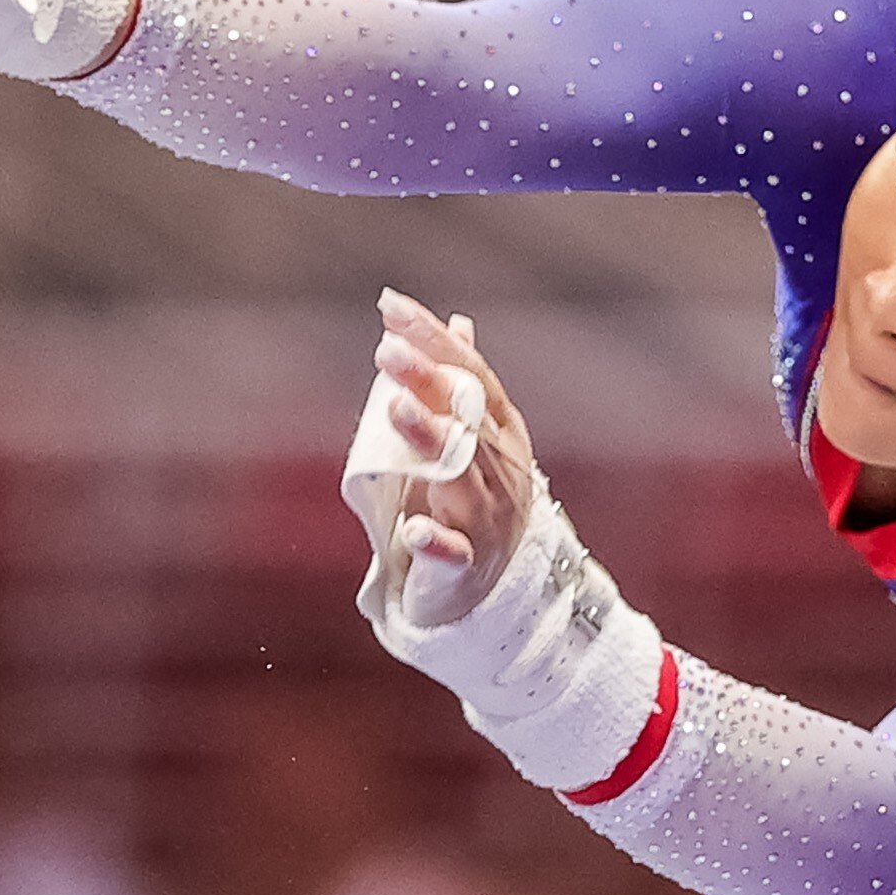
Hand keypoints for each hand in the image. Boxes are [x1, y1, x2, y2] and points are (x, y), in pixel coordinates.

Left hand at [372, 287, 539, 625]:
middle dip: (428, 380)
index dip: (434, 340)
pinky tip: (412, 528)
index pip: (471, 375)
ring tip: (397, 407)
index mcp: (501, 431)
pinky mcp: (468, 563)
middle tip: (389, 349)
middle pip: (464, 417)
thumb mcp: (476, 438)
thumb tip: (457, 322)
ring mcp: (488, 514)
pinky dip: (434, 540)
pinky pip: (453, 551)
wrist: (506, 587)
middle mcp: (501, 466)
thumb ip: (460, 384)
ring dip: (429, 440)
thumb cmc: (479, 498)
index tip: (392, 307)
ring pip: (460, 474)